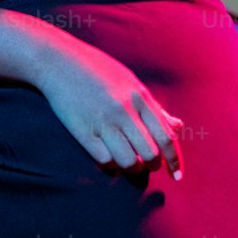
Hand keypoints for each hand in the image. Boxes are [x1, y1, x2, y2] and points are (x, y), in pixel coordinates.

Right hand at [33, 35, 184, 179]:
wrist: (60, 62)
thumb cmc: (99, 70)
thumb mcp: (132, 82)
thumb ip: (154, 107)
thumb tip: (178, 126)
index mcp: (140, 97)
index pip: (166, 136)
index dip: (174, 160)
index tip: (177, 176)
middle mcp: (125, 111)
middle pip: (150, 153)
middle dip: (153, 166)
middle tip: (147, 164)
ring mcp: (104, 121)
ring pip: (129, 161)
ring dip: (133, 168)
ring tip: (129, 162)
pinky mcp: (83, 131)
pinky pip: (105, 160)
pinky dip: (112, 164)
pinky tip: (110, 157)